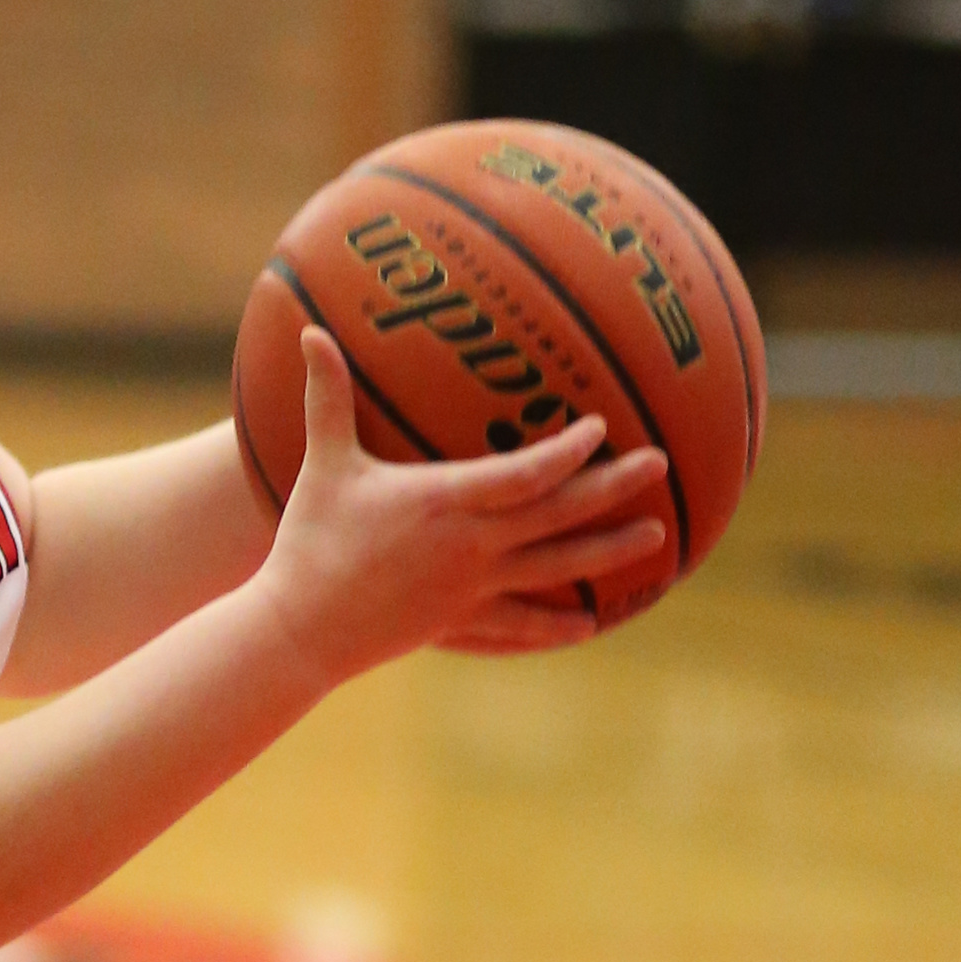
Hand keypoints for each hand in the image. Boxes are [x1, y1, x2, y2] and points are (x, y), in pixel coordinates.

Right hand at [251, 327, 670, 686]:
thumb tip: (308, 331)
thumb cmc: (310, 541)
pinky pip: (522, 623)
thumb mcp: (323, 464)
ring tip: (658, 537)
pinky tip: (591, 624)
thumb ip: (326, 396)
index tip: (601, 428)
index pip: (525, 474)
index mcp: (445, 502)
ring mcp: (473, 590)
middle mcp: (472, 546)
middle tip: (658, 464)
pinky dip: (558, 623)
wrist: (301, 630)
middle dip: (613, 488)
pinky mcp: (461, 623)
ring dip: (609, 551)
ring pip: (557, 570)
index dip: (568, 451)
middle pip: (559, 516)